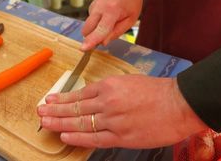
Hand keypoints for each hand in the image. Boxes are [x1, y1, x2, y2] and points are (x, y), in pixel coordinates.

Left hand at [37, 74, 207, 148]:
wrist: (179, 104)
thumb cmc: (158, 92)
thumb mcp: (129, 82)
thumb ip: (110, 91)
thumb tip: (93, 99)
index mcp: (109, 86)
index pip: (79, 94)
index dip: (62, 99)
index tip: (50, 100)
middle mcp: (107, 102)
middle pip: (75, 108)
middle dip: (55, 110)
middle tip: (40, 111)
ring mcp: (113, 120)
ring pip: (80, 122)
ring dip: (60, 122)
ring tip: (45, 122)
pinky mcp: (121, 136)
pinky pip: (94, 138)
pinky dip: (78, 137)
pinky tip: (64, 135)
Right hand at [81, 0, 144, 50]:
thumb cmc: (132, 0)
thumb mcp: (131, 18)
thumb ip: (117, 32)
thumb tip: (103, 42)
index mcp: (112, 11)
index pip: (100, 30)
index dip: (92, 41)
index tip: (83, 49)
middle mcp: (99, 8)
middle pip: (88, 30)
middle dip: (92, 37)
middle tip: (106, 35)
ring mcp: (93, 6)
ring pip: (88, 26)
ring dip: (96, 29)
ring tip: (111, 21)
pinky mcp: (91, 6)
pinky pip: (91, 20)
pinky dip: (97, 23)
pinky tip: (106, 16)